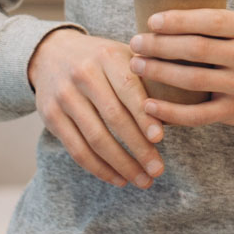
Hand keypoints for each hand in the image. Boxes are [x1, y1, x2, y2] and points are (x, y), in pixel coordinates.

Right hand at [27, 29, 166, 188]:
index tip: (160, 139)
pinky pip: (77, 149)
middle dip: (138, 148)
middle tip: (158, 170)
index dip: (144, 116)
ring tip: (143, 181)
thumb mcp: (122, 54)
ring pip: (95, 138)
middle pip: (113, 118)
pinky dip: (99, 168)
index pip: (129, 89)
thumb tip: (183, 107)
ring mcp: (64, 96)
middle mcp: (83, 74)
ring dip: (121, 165)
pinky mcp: (50, 116)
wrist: (50, 53)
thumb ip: (148, 74)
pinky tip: (118, 179)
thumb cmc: (100, 59)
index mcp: (107, 56)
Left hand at [129, 10, 233, 131]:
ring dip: (159, 72)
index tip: (152, 21)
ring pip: (192, 79)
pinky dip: (171, 112)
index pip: (209, 20)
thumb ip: (221, 25)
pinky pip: (197, 114)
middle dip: (159, 45)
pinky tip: (150, 105)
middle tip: (135, 42)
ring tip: (137, 65)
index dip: (177, 20)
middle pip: (195, 49)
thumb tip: (170, 16)